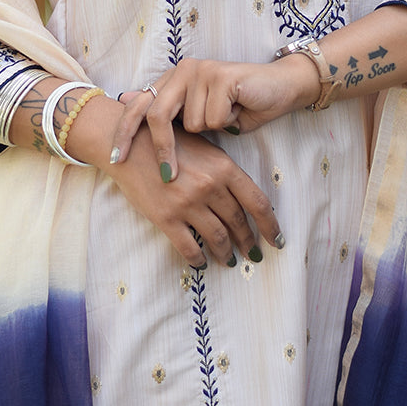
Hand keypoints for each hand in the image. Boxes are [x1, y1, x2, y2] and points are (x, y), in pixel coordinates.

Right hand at [108, 121, 282, 267]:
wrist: (129, 144)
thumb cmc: (169, 142)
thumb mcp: (204, 149)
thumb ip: (224, 171)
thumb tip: (245, 198)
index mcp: (224, 168)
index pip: (258, 202)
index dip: (270, 225)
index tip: (276, 240)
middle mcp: (210, 187)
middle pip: (238, 222)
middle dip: (248, 241)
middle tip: (253, 253)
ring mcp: (187, 204)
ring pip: (217, 237)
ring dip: (226, 253)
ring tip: (230, 260)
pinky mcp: (166, 218)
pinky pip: (188, 247)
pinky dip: (198, 258)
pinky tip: (202, 263)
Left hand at [110, 54, 317, 179]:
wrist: (280, 88)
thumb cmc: (240, 106)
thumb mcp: (201, 115)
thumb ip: (171, 116)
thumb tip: (126, 105)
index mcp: (174, 78)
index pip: (139, 105)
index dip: (125, 132)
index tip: (116, 159)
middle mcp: (183, 69)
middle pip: (158, 115)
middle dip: (163, 149)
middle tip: (168, 176)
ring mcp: (202, 70)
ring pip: (191, 123)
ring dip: (213, 130)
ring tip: (229, 117)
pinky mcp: (221, 76)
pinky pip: (213, 119)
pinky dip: (229, 123)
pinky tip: (239, 110)